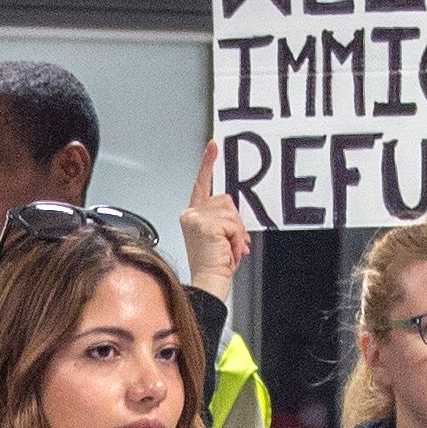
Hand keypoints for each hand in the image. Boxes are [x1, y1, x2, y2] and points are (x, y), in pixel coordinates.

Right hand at [180, 145, 249, 301]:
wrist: (209, 282)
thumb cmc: (214, 264)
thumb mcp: (220, 236)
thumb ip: (224, 220)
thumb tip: (236, 222)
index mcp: (192, 216)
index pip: (201, 185)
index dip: (207, 164)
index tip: (212, 146)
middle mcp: (190, 214)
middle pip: (226, 200)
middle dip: (234, 221)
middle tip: (231, 242)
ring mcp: (195, 218)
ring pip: (231, 211)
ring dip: (235, 231)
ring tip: (227, 248)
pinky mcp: (204, 224)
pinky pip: (232, 223)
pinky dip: (235, 238)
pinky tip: (226, 249)